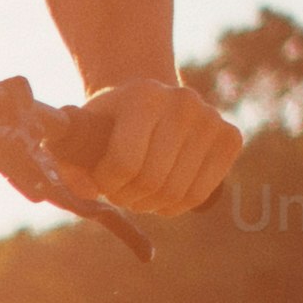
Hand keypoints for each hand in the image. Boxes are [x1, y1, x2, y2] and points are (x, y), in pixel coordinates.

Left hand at [68, 75, 241, 218]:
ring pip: (176, 193)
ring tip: (138, 193)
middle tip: (119, 192)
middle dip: (128, 197)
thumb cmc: (110, 122)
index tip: (101, 182)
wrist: (150, 100)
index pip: (125, 163)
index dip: (107, 185)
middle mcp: (182, 102)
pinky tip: (161, 195)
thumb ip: (72, 164)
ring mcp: (210, 119)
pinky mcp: (230, 137)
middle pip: (152, 181)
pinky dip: (175, 206)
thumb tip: (86, 193)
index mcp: (143, 96)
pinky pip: (200, 194)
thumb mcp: (83, 134)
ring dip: (149, 205)